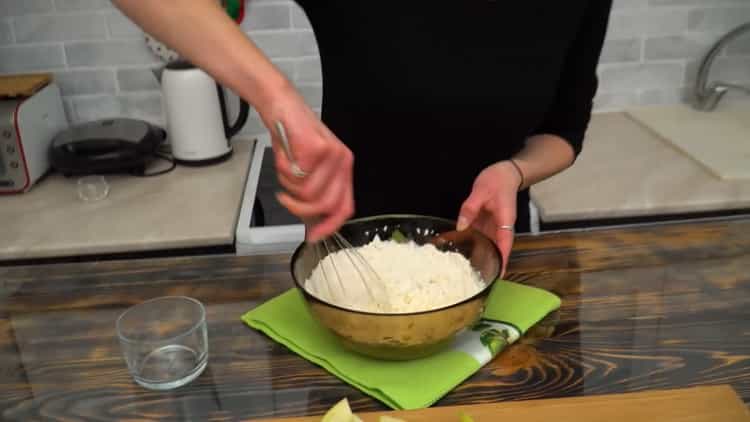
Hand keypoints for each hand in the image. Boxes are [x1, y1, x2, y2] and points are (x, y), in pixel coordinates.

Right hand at [259, 85, 354, 241]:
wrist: (282, 106)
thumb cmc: (293, 136)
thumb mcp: (308, 168)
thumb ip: (315, 191)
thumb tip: (311, 220)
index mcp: (344, 168)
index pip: (344, 207)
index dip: (329, 226)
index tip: (313, 235)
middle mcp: (342, 162)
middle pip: (325, 205)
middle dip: (300, 208)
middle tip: (286, 199)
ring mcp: (331, 155)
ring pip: (308, 193)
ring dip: (289, 187)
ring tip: (284, 171)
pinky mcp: (317, 149)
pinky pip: (296, 177)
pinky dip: (283, 172)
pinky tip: (283, 158)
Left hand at [456, 161, 522, 276]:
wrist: (505, 173)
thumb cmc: (497, 180)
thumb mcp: (481, 190)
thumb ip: (470, 208)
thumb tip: (461, 225)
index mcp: (505, 220)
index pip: (505, 244)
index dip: (502, 260)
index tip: (498, 275)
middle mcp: (501, 227)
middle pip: (497, 249)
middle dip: (491, 264)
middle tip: (479, 279)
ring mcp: (495, 226)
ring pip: (489, 245)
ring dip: (481, 257)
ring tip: (468, 271)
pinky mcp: (488, 224)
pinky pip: (481, 237)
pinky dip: (473, 244)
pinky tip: (461, 250)